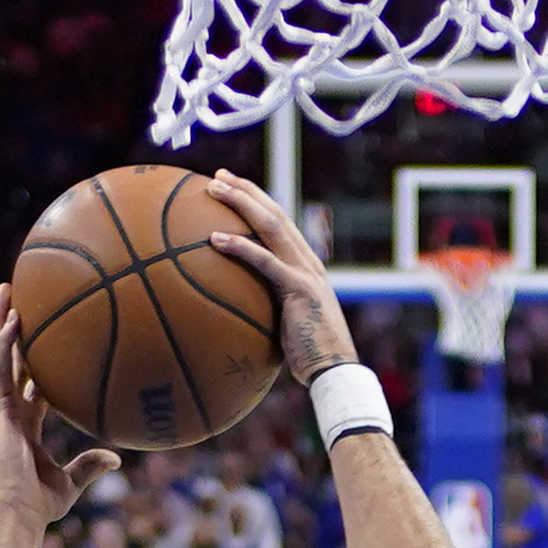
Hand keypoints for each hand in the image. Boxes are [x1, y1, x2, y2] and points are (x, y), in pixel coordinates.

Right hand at [0, 287, 120, 529]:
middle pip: (10, 361)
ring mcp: (1, 408)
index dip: (34, 363)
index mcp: (25, 425)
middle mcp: (10, 410)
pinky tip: (14, 318)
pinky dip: (4, 342)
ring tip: (7, 290)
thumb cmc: (40, 506)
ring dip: (1, 322)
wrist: (17, 515)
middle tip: (18, 299)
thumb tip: (116, 458)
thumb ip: (90, 464)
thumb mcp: (71, 482)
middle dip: (12, 331)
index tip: (44, 341)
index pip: (30, 385)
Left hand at [203, 169, 346, 382]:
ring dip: (240, 203)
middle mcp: (307, 261)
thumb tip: (237, 312)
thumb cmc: (308, 356)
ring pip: (270, 225)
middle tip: (217, 177)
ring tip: (212, 189)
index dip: (256, 202)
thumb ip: (267, 308)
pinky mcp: (298, 289)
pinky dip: (239, 247)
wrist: (334, 370)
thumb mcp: (285, 325)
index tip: (231, 189)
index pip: (278, 223)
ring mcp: (305, 272)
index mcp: (305, 265)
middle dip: (245, 190)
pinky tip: (214, 239)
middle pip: (273, 213)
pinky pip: (264, 262)